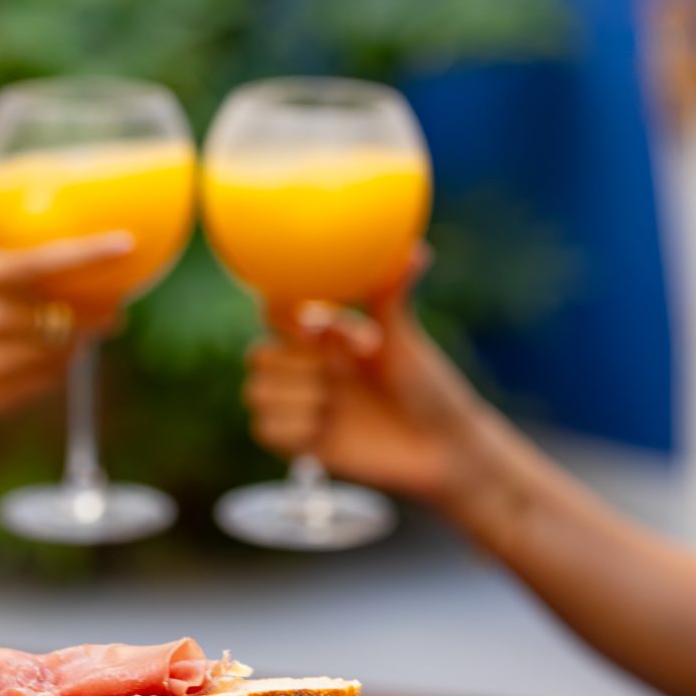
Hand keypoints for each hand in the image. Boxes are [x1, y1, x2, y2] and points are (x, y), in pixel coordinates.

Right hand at [0, 224, 131, 428]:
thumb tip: (44, 210)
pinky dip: (58, 365)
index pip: (46, 260)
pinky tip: (46, 355)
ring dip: (81, 339)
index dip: (91, 252)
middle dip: (102, 311)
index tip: (126, 243)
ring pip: (67, 350)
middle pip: (72, 314)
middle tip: (113, 305)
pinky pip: (51, 378)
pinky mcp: (2, 395)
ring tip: (83, 329)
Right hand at [244, 246, 487, 505]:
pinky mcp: (299, 443)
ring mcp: (300, 405)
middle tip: (336, 372)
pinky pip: (263, 429)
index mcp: (323, 335)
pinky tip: (328, 430)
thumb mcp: (405, 338)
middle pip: (256, 353)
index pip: (275, 311)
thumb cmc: (427, 386)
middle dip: (293, 363)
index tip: (317, 327)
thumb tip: (416, 248)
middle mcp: (306, 367)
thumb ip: (392, 294)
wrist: (440, 447)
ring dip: (297, 397)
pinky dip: (294, 429)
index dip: (285, 316)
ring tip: (336, 404)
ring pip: (255, 392)